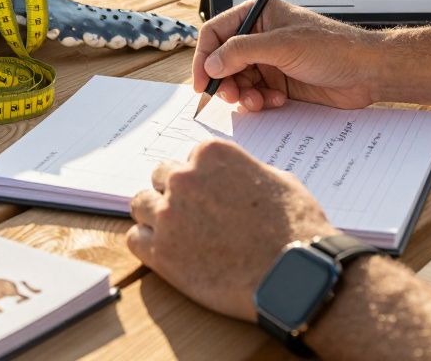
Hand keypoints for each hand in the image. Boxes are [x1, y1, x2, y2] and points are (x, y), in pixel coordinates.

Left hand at [127, 140, 336, 320]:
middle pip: (161, 177)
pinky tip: (167, 253)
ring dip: (155, 215)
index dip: (201, 177)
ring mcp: (168, 214)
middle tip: (193, 214)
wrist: (295, 275)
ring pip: (140, 204)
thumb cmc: (296, 228)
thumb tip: (237, 178)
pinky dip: (147, 243)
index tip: (210, 194)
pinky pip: (134, 239)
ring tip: (177, 234)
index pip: (190, 157)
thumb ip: (246, 172)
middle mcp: (184, 178)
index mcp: (212, 154)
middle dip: (174, 192)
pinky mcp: (161, 252)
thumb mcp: (278, 180)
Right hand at [193, 0, 386, 111]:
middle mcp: (259, 37)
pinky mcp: (279, 82)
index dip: (204, 57)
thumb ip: (241, 52)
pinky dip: (260, 101)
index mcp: (258, 15)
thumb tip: (211, 63)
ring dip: (243, 95)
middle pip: (222, 61)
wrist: (367, 72)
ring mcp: (269, 61)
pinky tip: (278, 100)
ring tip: (258, 101)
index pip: (216, 33)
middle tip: (230, 96)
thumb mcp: (282, 45)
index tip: (202, 81)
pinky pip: (255, 95)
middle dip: (224, 81)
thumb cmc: (333, 47)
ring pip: (237, 81)